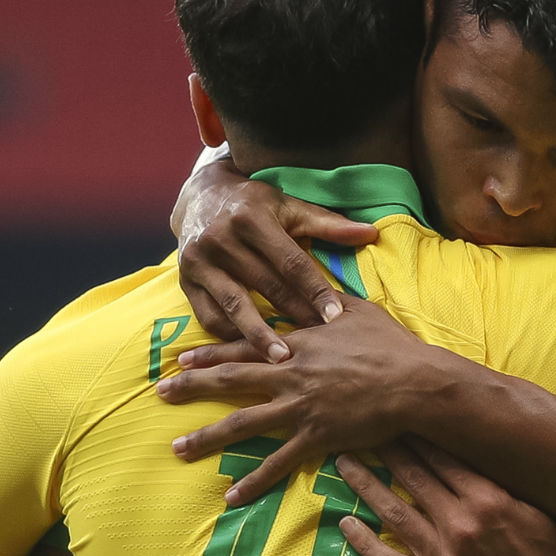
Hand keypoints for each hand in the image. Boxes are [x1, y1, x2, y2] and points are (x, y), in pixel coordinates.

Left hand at [159, 296, 454, 502]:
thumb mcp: (356, 309)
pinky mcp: (315, 436)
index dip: (211, 353)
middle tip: (160, 394)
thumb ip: (327, 298)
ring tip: (177, 448)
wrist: (413, 381)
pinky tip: (232, 495)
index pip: (245, 346)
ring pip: (242, 423)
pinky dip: (254, 480)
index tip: (182, 359)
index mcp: (297, 344)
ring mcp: (299, 408)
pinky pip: (277, 462)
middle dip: (192, 387)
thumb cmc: (390, 344)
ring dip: (207, 436)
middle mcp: (289, 375)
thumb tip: (312, 282)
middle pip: (231, 380)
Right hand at [177, 157, 377, 361]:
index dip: (314, 289)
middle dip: (294, 315)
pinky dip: (229, 336)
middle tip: (318, 343)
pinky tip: (249, 352)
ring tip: (282, 359)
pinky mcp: (184, 280)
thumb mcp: (289, 207)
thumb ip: (328, 224)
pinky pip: (208, 316)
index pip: (290, 261)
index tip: (335, 315)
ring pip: (234, 305)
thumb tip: (371, 232)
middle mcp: (221, 238)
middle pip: (265, 285)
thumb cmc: (255, 204)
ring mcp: (199, 261)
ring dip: (258, 335)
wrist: (201, 196)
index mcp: (252, 218)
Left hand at [336, 440, 555, 555]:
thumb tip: (483, 446)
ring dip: (365, 484)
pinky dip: (364, 542)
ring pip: (393, 512)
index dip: (416, 434)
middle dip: (386, 450)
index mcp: (488, 498)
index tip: (397, 416)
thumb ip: (507, 479)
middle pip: (412, 476)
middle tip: (362, 429)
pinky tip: (346, 523)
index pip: (441, 456)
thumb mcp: (540, 507)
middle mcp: (459, 523)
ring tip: (344, 463)